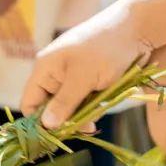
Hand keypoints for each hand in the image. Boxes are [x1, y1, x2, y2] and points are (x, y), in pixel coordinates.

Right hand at [22, 0, 151, 125]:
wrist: (136, 29)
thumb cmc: (105, 47)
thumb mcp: (83, 77)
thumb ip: (64, 102)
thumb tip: (47, 125)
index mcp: (45, 69)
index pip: (29, 103)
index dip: (38, 122)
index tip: (55, 136)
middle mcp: (55, 74)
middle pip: (50, 109)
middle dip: (64, 121)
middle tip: (83, 129)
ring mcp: (73, 78)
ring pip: (70, 108)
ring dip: (82, 116)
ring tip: (95, 118)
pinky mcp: (90, 81)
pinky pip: (85, 102)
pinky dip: (93, 108)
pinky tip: (103, 107)